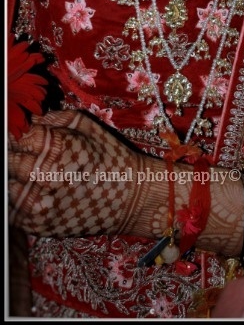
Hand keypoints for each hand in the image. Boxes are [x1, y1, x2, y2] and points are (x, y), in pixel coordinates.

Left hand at [8, 109, 164, 237]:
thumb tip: (32, 119)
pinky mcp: (39, 225)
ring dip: (14, 177)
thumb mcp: (90, 127)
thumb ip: (57, 118)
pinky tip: (31, 191)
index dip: (19, 132)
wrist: (131, 199)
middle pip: (10, 160)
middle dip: (14, 154)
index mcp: (57, 147)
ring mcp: (39, 204)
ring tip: (28, 172)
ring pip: (8, 185)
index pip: (20, 135)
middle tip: (23, 152)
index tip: (20, 133)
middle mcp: (44, 176)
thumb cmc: (112, 158)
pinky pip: (13, 210)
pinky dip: (17, 199)